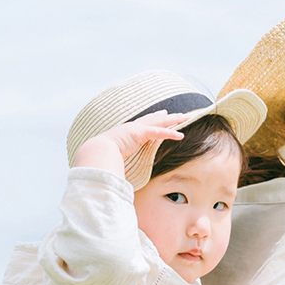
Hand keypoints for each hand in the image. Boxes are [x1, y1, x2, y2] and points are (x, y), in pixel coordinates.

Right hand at [73, 111, 188, 174]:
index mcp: (128, 132)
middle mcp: (133, 127)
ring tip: (187, 117)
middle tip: (181, 113)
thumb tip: (120, 171)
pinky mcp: (140, 133)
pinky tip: (181, 135)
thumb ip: (120, 161)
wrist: (96, 150)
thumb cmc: (103, 155)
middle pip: (155, 119)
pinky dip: (170, 133)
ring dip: (175, 120)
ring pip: (160, 122)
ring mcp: (136, 128)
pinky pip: (159, 132)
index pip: (144, 123)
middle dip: (169, 116)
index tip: (163, 114)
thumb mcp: (114, 156)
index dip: (155, 118)